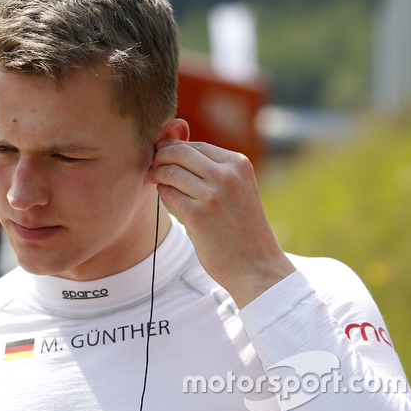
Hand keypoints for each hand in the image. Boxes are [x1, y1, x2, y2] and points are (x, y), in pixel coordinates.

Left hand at [153, 139, 295, 307]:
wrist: (257, 266)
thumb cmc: (242, 226)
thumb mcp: (238, 188)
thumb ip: (213, 169)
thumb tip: (174, 149)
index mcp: (239, 164)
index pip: (196, 145)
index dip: (174, 148)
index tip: (163, 156)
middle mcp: (227, 175)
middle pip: (179, 152)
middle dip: (160, 156)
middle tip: (153, 166)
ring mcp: (212, 195)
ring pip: (169, 171)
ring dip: (157, 174)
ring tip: (155, 180)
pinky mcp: (196, 215)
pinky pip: (167, 192)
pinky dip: (162, 192)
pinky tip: (166, 196)